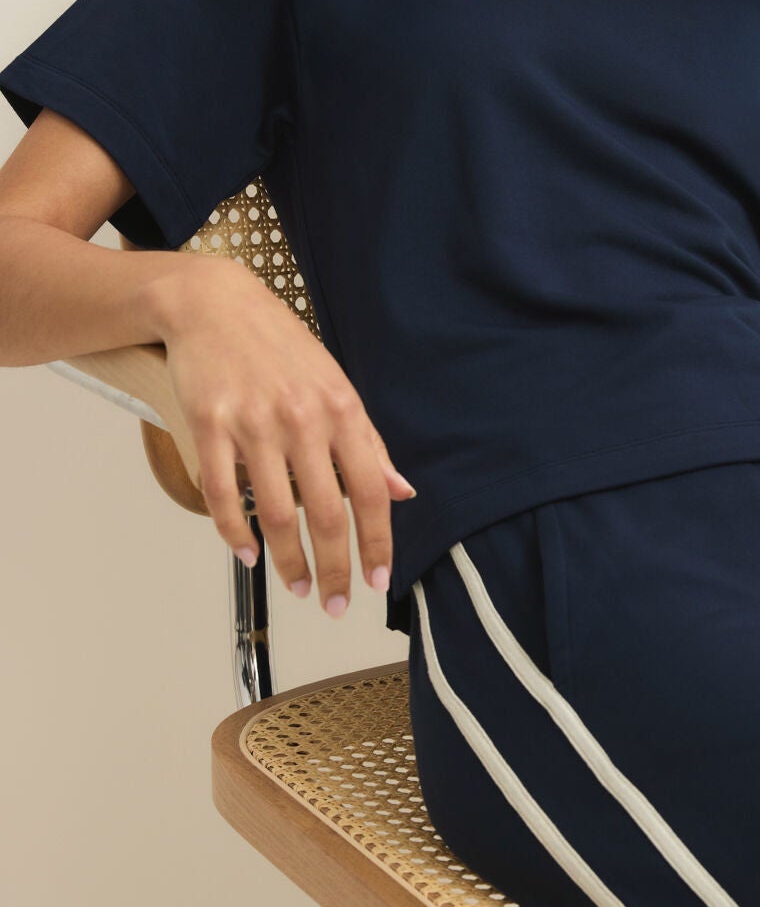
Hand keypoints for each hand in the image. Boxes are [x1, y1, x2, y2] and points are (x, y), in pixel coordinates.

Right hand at [154, 257, 416, 617]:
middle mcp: (301, 418)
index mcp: (341, 409)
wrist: (213, 303)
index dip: (378, 541)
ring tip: (296, 587)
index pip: (370, 490)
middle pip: (324, 513)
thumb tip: (402, 490)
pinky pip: (221, 494)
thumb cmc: (279, 346)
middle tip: (337, 603)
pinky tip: (249, 555)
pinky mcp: (208, 425)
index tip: (379, 579)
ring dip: (288, 562)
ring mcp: (253, 423)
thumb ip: (368, 442)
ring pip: (274, 513)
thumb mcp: (336, 385)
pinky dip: (235, 533)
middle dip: (334, 569)